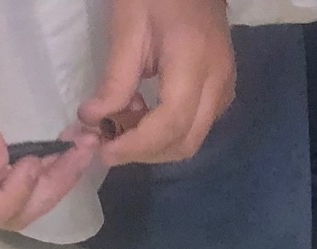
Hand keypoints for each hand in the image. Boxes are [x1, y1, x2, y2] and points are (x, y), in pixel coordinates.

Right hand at [0, 13, 96, 237]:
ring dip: (56, 183)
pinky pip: (20, 192)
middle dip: (48, 189)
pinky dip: (49, 176)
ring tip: (83, 147)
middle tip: (80, 150)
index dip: (11, 196)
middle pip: (6, 216)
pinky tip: (71, 152)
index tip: (33, 160)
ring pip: (20, 208)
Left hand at [79, 0, 234, 165]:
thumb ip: (115, 79)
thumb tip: (92, 120)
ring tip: (123, 121)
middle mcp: (218, 83)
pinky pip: (194, 127)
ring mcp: (224, 89)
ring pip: (190, 140)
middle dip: (144, 152)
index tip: (104, 152)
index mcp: (195, 62)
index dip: (136, 146)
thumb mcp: (128, 28)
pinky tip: (144, 112)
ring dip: (153, 145)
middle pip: (184, 143)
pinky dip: (165, 133)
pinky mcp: (222, 91)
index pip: (170, 124)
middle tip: (108, 141)